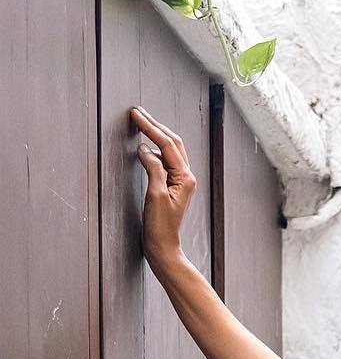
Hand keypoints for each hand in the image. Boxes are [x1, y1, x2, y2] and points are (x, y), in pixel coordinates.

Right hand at [130, 106, 197, 271]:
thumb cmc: (160, 226)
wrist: (163, 245)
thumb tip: (145, 149)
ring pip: (169, 150)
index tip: (136, 114)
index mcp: (185, 177)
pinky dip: (154, 150)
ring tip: (140, 123)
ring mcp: (180, 181)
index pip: (167, 144)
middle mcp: (186, 177)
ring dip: (155, 135)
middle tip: (138, 112)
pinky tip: (143, 148)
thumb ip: (153, 168)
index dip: (151, 127)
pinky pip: (164, 161)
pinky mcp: (172, 186)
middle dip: (155, 126)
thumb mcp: (155, 195)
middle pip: (172, 143)